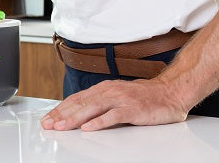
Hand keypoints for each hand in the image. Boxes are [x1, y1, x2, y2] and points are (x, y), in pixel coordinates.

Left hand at [40, 77, 189, 130]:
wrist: (170, 92)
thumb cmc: (144, 97)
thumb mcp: (118, 97)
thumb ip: (101, 104)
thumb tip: (80, 115)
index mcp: (104, 89)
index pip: (77, 99)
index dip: (61, 108)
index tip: (48, 118)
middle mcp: (110, 91)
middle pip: (81, 103)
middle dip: (62, 114)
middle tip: (48, 124)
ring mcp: (121, 99)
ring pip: (93, 108)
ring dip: (75, 118)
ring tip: (62, 126)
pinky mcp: (133, 109)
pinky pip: (113, 116)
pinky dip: (100, 122)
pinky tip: (88, 128)